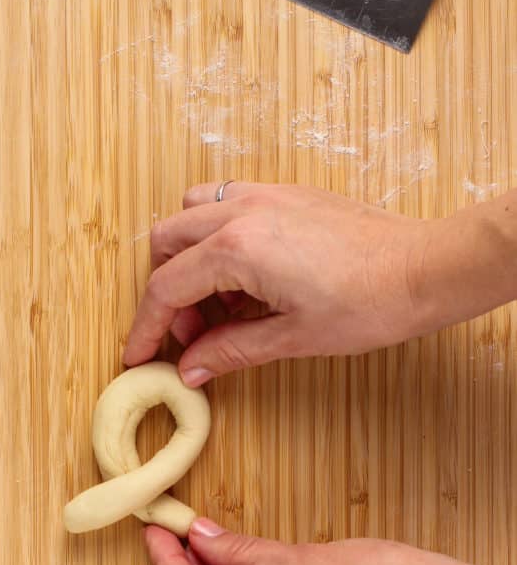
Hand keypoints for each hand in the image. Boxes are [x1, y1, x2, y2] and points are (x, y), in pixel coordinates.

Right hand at [124, 182, 437, 383]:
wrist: (425, 269)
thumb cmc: (370, 303)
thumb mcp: (292, 338)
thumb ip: (231, 350)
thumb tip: (191, 370)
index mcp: (237, 247)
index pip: (167, 288)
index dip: (147, 328)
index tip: (139, 356)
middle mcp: (242, 211)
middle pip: (167, 243)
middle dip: (166, 293)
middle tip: (190, 335)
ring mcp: (265, 195)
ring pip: (192, 213)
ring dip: (188, 258)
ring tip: (219, 305)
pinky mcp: (287, 194)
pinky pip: (226, 204)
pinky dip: (218, 239)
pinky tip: (246, 280)